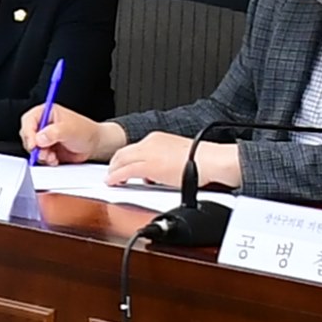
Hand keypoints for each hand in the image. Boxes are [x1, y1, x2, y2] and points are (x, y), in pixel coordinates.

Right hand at [28, 108, 124, 163]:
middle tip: (44, 151)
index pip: (29, 120)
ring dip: (40, 154)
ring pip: (32, 147)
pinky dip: (45, 159)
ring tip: (51, 156)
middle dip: (34, 146)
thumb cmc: (86, 131)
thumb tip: (39, 138)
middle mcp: (43, 124)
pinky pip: (38, 156)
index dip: (28, 132)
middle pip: (27, 135)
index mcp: (46, 112)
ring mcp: (44, 137)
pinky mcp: (46, 148)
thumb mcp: (70, 129)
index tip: (33, 144)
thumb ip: (54, 133)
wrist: (94, 144)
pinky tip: (54, 159)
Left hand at [110, 132, 226, 189]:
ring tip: (111, 179)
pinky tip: (112, 183)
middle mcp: (151, 142)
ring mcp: (149, 153)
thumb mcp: (177, 156)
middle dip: (115, 164)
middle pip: (123, 152)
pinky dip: (115, 177)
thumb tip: (155, 175)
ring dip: (114, 170)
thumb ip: (163, 161)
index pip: (134, 148)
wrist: (210, 160)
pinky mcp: (149, 165)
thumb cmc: (202, 160)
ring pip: (121, 160)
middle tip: (112, 174)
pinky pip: (125, 172)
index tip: (122, 166)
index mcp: (158, 138)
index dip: (125, 158)